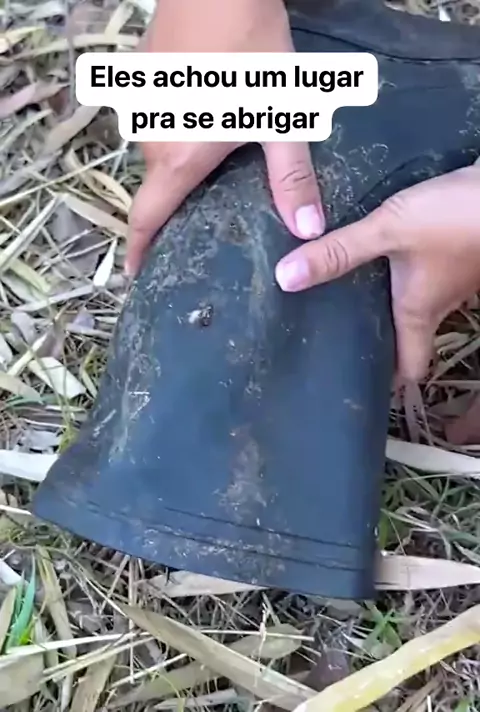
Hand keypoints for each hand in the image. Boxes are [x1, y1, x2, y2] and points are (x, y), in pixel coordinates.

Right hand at [127, 0, 324, 276]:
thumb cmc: (252, 54)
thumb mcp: (280, 120)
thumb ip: (292, 177)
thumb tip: (308, 234)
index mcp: (179, 158)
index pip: (147, 217)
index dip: (139, 250)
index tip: (137, 275)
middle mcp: (153, 138)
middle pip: (158, 188)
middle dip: (174, 212)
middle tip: (203, 231)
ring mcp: (146, 106)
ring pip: (160, 154)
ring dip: (180, 172)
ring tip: (212, 183)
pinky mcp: (147, 79)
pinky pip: (161, 125)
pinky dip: (178, 139)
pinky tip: (208, 129)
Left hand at [275, 160, 479, 380]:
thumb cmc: (455, 217)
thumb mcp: (389, 231)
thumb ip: (339, 252)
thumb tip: (284, 279)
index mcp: (418, 311)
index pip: (410, 367)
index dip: (388, 381)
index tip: (358, 381)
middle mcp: (439, 302)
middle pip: (411, 336)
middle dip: (381, 339)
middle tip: (337, 331)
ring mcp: (456, 278)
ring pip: (420, 303)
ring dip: (389, 304)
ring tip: (347, 294)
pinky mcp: (462, 251)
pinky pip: (430, 273)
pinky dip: (406, 273)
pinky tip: (382, 255)